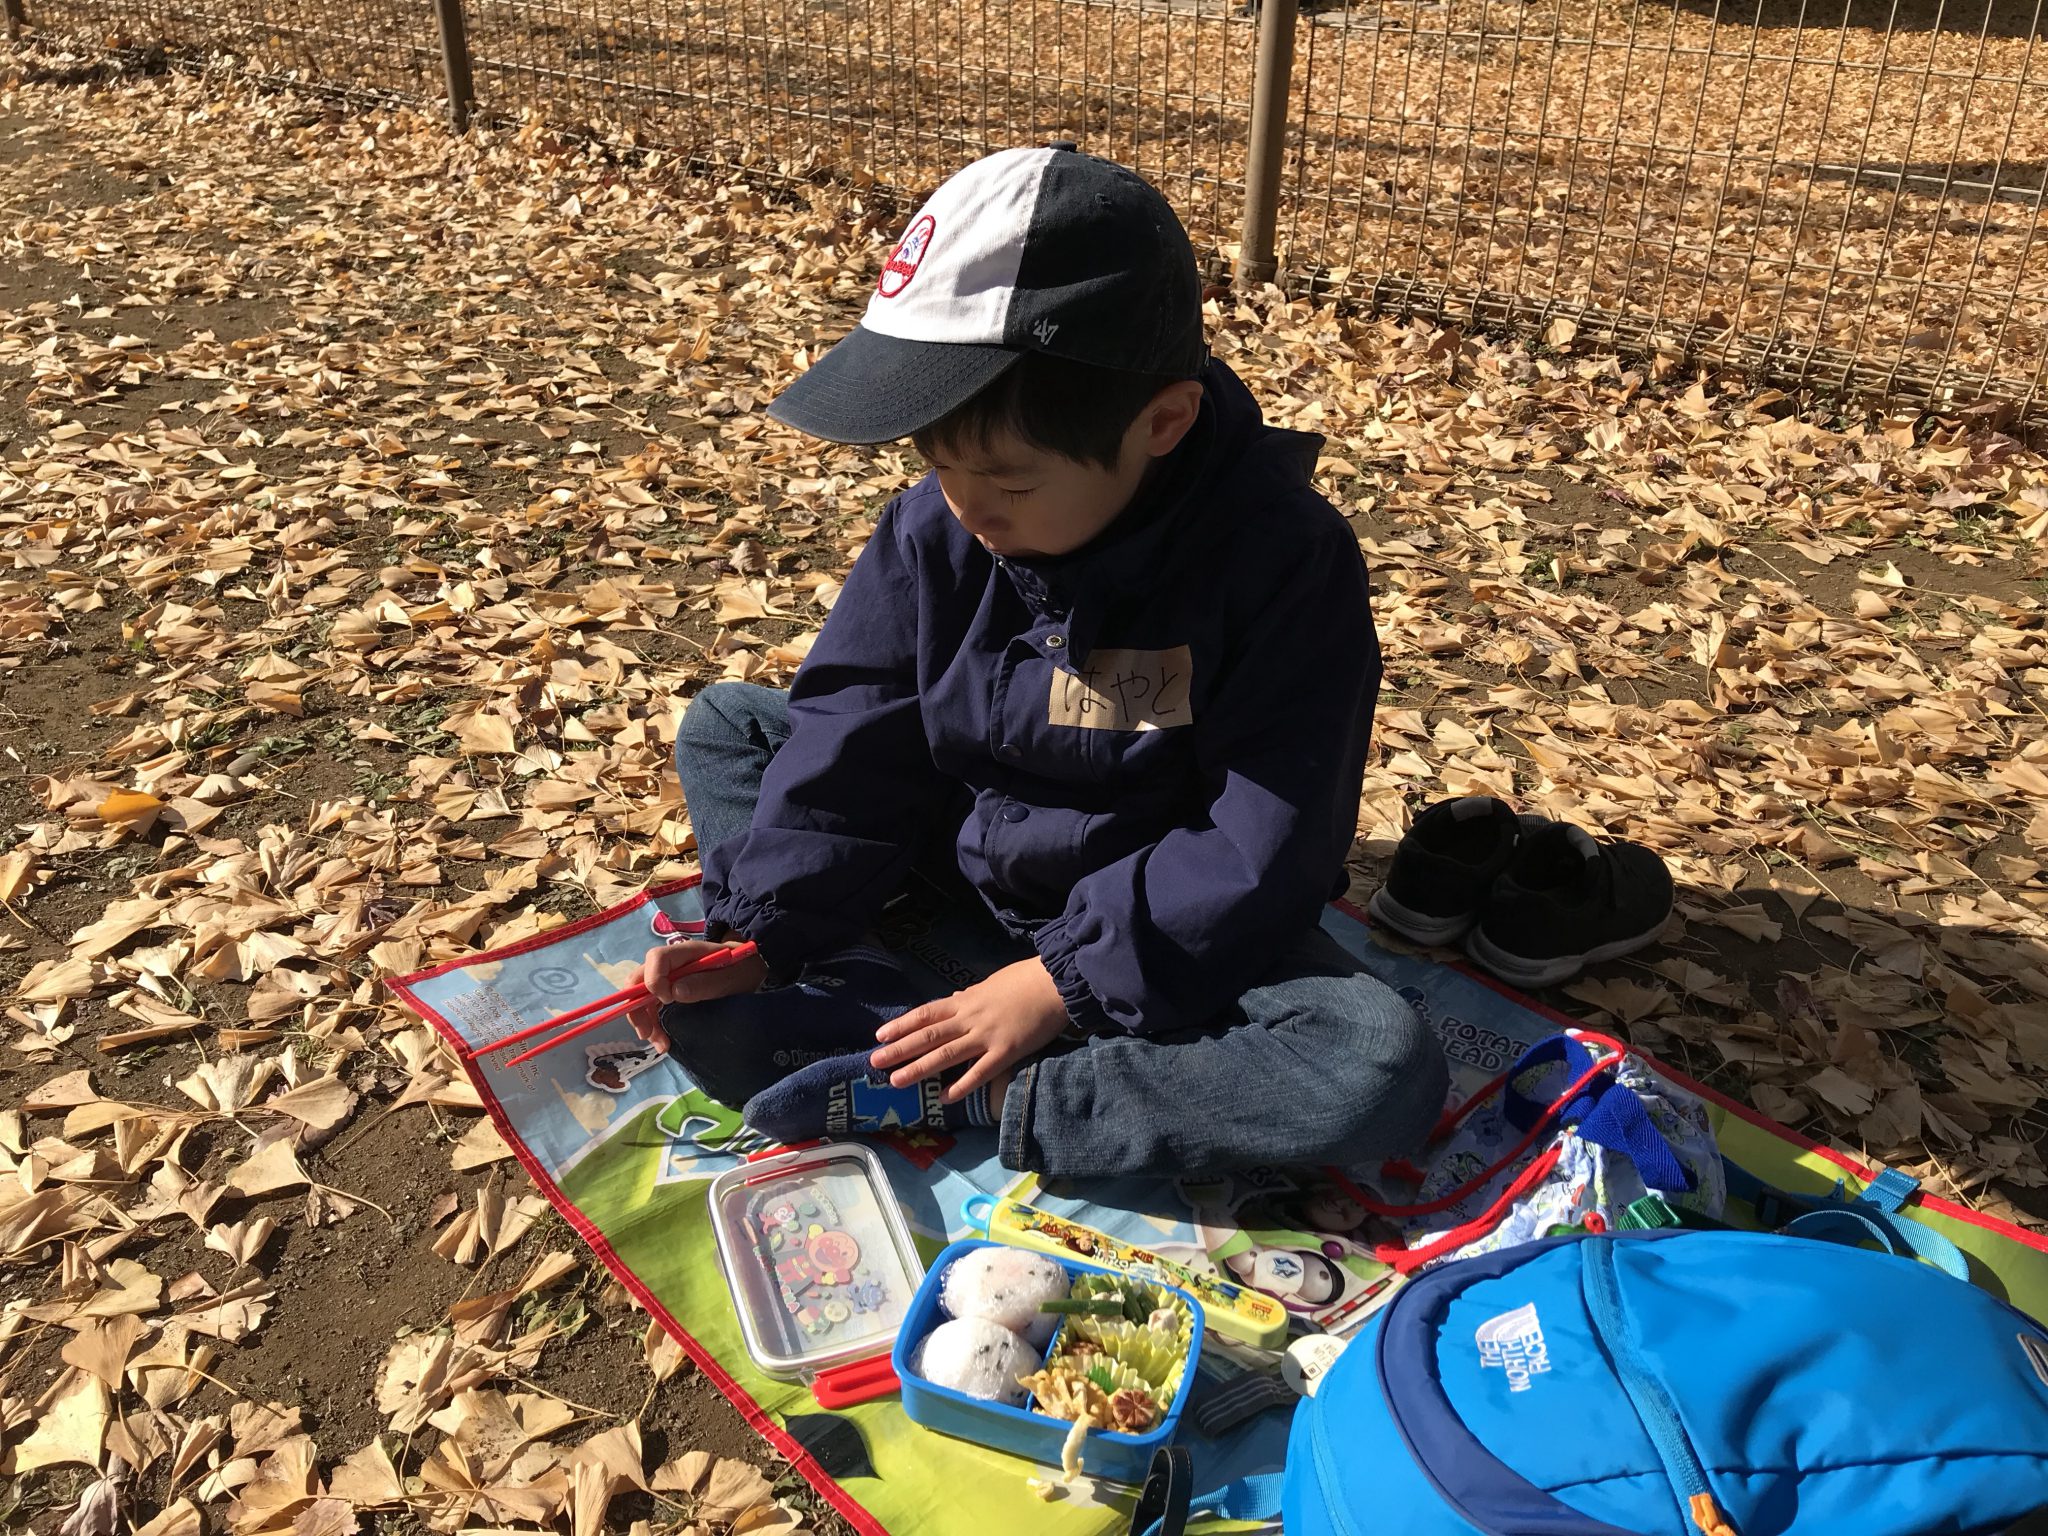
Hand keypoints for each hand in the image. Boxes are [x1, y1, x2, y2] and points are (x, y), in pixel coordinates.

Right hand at [626, 941, 767, 1049]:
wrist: (747, 969)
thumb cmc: (741, 969)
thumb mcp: (731, 977)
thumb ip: (705, 983)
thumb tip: (674, 992)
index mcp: (686, 952)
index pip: (656, 958)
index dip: (654, 980)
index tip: (668, 1001)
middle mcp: (671, 963)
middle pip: (640, 978)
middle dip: (637, 1007)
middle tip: (647, 1033)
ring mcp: (668, 977)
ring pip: (641, 995)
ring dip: (644, 1020)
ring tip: (660, 1045)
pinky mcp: (669, 990)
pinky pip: (651, 1005)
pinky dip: (652, 1023)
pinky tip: (661, 1041)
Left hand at [869, 958, 1069, 1102]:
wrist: (1055, 983)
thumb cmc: (1025, 980)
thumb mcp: (990, 984)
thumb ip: (970, 997)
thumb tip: (954, 1000)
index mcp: (966, 1001)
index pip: (926, 1013)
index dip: (902, 1025)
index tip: (880, 1036)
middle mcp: (970, 1018)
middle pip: (928, 1035)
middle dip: (900, 1049)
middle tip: (875, 1062)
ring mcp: (986, 1036)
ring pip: (946, 1054)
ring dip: (919, 1068)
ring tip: (896, 1081)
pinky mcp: (1006, 1052)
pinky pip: (979, 1072)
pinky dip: (961, 1085)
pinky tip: (945, 1097)